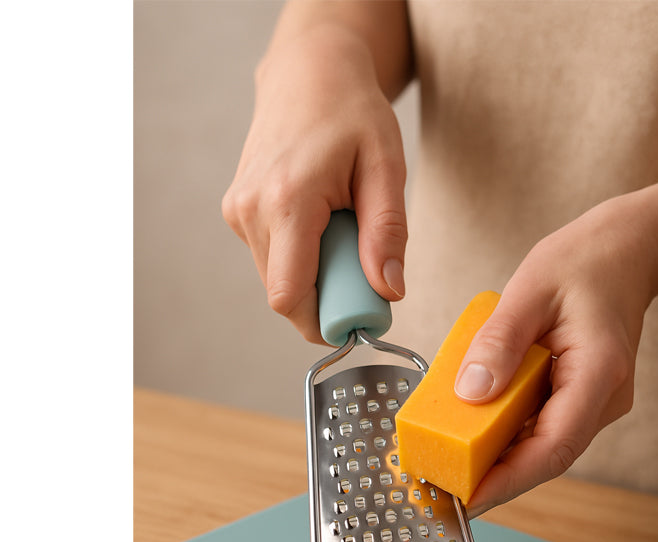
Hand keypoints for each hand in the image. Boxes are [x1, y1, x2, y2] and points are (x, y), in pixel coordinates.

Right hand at [221, 16, 409, 342]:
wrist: (308, 72)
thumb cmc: (351, 112)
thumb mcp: (385, 168)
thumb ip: (387, 233)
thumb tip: (389, 292)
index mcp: (286, 200)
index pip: (290, 295)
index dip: (323, 323)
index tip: (359, 322)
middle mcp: (250, 209)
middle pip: (284, 294)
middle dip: (326, 301)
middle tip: (362, 273)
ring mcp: (238, 211)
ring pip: (277, 279)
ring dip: (314, 278)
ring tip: (342, 236)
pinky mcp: (238, 212)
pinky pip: (272, 259)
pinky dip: (301, 258)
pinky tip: (321, 225)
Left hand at [455, 182, 657, 516]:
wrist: (623, 251)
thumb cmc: (584, 262)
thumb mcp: (530, 290)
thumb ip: (499, 341)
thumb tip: (470, 392)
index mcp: (597, 374)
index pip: (555, 447)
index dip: (510, 480)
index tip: (468, 500)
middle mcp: (602, 398)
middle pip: (546, 456)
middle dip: (496, 478)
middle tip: (443, 488)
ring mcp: (593, 401)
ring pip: (543, 445)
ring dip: (499, 459)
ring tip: (448, 464)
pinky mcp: (579, 395)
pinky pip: (541, 424)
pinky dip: (507, 433)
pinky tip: (471, 429)